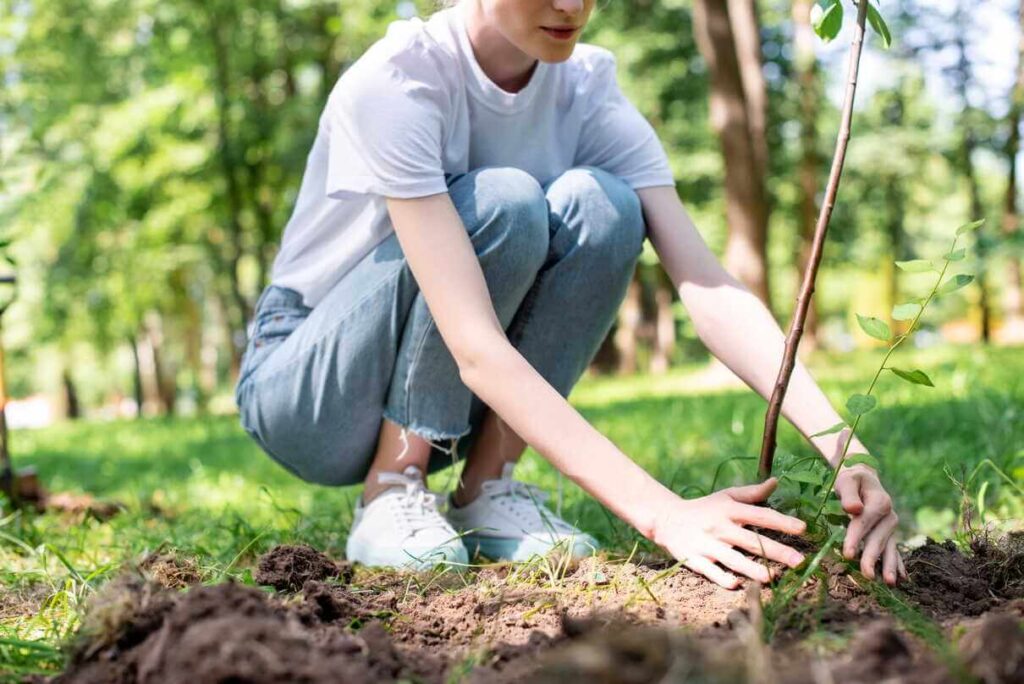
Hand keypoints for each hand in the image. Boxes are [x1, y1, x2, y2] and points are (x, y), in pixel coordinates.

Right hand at [651, 477, 807, 589]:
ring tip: (773, 577)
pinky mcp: (694, 560)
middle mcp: (720, 527)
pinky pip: (710, 571)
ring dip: (753, 569)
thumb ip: (751, 493)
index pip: (760, 515)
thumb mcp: (725, 497)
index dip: (782, 521)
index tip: (803, 528)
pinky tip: (737, 585)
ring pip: (733, 559)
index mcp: (729, 510)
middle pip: (752, 541)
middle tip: (800, 561)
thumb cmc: (704, 508)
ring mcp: (707, 545)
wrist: (667, 519)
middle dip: (776, 551)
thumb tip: (775, 482)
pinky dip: (722, 578)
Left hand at [834, 463, 907, 585]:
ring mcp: (891, 527)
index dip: (855, 538)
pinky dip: (897, 565)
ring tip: (889, 583)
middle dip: (871, 557)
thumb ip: (849, 494)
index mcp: (880, 501)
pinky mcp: (889, 535)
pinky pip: (894, 551)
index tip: (847, 554)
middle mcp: (890, 516)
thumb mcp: (847, 481)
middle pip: (878, 539)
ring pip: (889, 548)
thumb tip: (854, 509)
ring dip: (889, 566)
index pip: (864, 522)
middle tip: (866, 575)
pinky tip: (901, 579)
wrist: (864, 480)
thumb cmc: (852, 481)